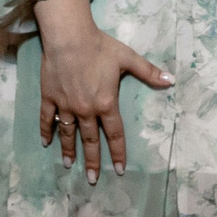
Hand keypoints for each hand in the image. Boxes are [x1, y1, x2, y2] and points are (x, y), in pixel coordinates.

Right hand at [33, 0, 172, 183]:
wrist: (68, 36)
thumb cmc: (99, 46)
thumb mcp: (127, 58)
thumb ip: (148, 72)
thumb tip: (171, 80)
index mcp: (106, 103)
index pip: (114, 134)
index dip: (117, 153)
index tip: (119, 170)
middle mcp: (86, 110)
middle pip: (90, 140)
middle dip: (92, 161)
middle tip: (92, 179)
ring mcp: (66, 105)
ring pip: (68, 133)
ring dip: (69, 150)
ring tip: (69, 165)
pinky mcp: (50, 97)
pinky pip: (47, 119)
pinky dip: (47, 131)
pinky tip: (46, 143)